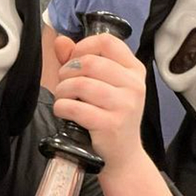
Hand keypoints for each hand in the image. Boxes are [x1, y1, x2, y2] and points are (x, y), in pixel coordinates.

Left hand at [52, 33, 145, 173]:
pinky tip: (64, 111)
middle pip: (90, 62)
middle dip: (67, 72)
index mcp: (134, 70)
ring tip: (63, 98)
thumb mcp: (101, 85)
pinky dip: (62, 107)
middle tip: (64, 84)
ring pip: (80, 84)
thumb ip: (79, 60)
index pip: (108, 42)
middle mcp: (134, 85)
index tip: (73, 59)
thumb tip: (61, 40)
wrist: (123, 155)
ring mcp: (125, 105)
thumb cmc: (109, 115)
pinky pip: (75, 107)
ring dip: (62, 90)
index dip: (83, 46)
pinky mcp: (111, 124)